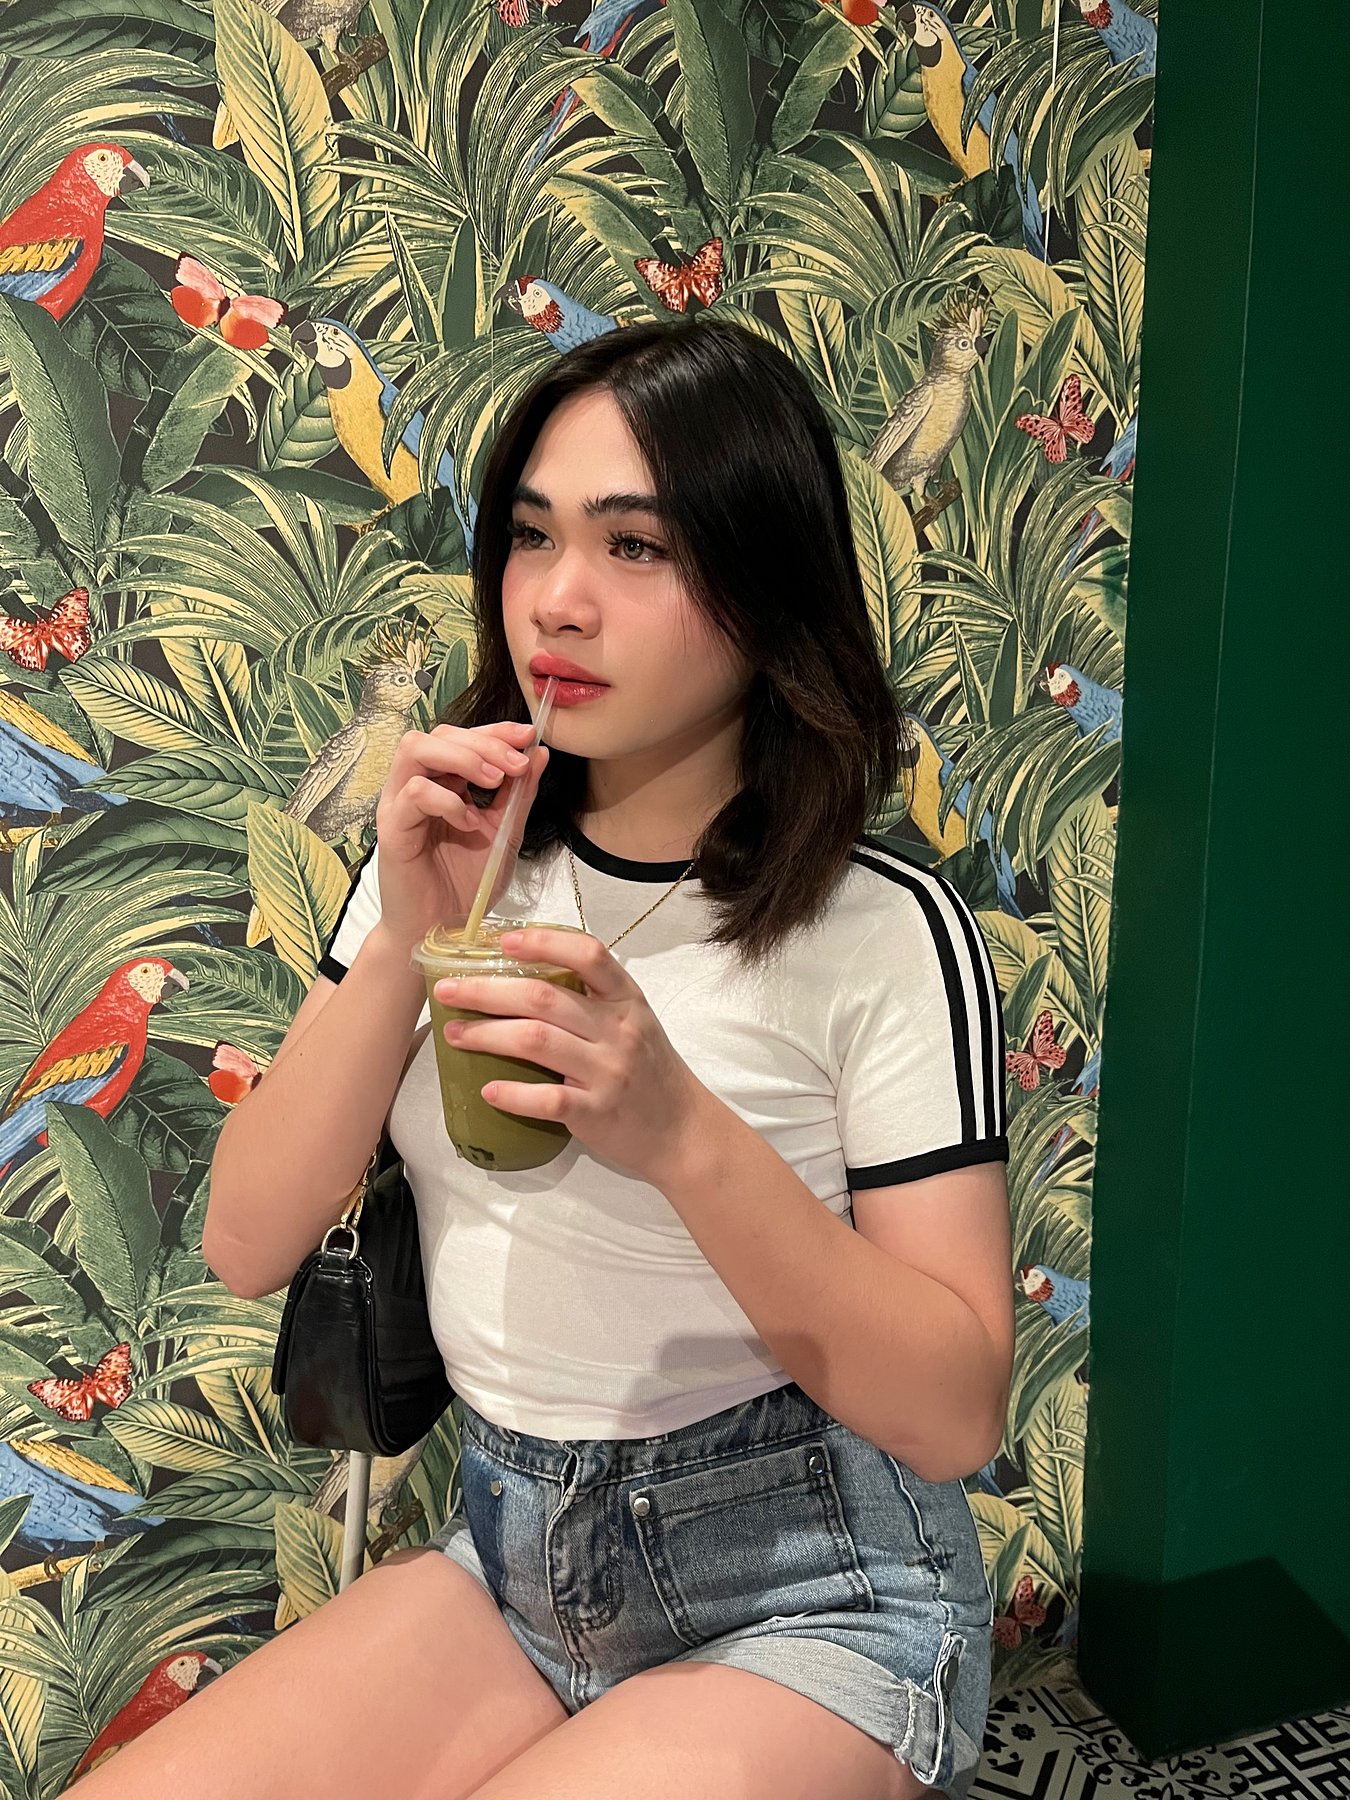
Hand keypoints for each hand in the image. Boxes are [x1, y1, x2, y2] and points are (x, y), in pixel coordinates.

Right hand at [374, 721, 548, 951]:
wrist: (442, 929)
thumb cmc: (465, 884)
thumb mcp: (504, 833)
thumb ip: (519, 795)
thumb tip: (539, 754)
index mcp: (444, 783)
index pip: (462, 737)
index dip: (495, 730)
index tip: (528, 735)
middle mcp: (417, 786)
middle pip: (439, 734)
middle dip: (484, 741)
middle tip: (516, 764)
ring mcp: (400, 804)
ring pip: (415, 749)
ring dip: (462, 758)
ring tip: (493, 782)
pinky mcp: (392, 828)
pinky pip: (412, 794)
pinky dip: (446, 800)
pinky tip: (469, 822)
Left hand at [433, 926, 711, 1188]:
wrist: (681, 1129)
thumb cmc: (648, 1070)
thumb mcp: (632, 1022)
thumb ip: (591, 1000)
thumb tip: (522, 976)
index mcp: (626, 1000)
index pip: (589, 955)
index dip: (544, 942)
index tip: (503, 941)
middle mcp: (618, 1030)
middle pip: (543, 999)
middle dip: (487, 991)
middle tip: (447, 990)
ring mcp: (607, 1072)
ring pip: (537, 1042)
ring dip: (487, 1035)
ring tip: (454, 1034)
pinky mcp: (596, 1112)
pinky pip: (546, 1100)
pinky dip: (513, 1094)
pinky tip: (488, 1090)